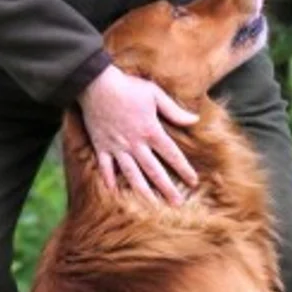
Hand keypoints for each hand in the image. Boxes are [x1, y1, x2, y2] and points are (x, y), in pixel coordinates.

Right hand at [76, 65, 199, 204]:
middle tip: (177, 205)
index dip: (184, 169)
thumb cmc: (128, 86)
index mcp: (151, 131)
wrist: (96, 84)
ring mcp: (117, 147)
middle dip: (167, 188)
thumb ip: (174, 110)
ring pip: (132, 175)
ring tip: (151, 207)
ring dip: (143, 192)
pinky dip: (109, 181)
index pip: (172, 154)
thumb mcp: (155, 94)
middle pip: (154, 171)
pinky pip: (105, 168)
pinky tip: (115, 194)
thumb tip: (195, 119)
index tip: (193, 182)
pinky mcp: (101, 146)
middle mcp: (135, 144)